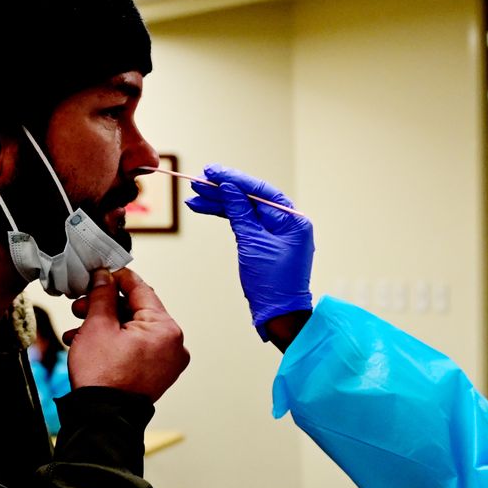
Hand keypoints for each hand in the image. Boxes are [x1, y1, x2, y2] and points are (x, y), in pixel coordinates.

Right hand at [63, 267, 188, 401]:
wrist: (101, 419)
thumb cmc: (102, 378)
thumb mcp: (97, 326)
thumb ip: (102, 295)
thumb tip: (105, 277)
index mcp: (166, 329)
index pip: (141, 290)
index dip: (117, 278)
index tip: (101, 272)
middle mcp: (173, 345)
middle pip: (136, 311)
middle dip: (104, 306)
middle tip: (80, 305)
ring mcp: (167, 361)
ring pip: (133, 330)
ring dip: (104, 325)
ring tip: (77, 329)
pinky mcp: (157, 373)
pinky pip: (136, 348)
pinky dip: (114, 342)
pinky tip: (87, 343)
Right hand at [184, 165, 313, 335]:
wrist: (279, 315)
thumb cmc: (273, 283)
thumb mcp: (253, 243)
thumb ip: (240, 212)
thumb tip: (229, 187)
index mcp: (292, 220)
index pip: (260, 191)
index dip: (234, 179)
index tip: (212, 171)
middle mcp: (287, 223)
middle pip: (250, 198)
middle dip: (223, 190)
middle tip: (198, 183)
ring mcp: (276, 233)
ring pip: (244, 210)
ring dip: (220, 203)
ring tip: (195, 197)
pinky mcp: (265, 243)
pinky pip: (244, 223)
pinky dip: (227, 217)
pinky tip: (207, 209)